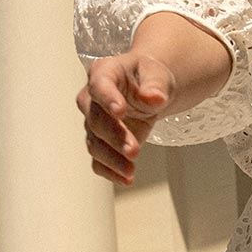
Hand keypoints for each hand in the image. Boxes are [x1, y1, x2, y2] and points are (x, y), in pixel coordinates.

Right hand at [78, 45, 174, 184]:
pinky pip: (98, 160)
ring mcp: (94, 122)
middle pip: (96, 120)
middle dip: (114, 137)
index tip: (119, 111)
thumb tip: (155, 98)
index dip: (107, 98)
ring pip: (95, 143)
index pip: (100, 85)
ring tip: (130, 170)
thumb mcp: (158, 76)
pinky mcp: (101, 142)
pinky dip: (109, 171)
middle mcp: (93, 98)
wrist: (150, 92)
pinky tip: (125, 178)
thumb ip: (156, 86)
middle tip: (133, 150)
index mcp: (105, 73)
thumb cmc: (150, 78)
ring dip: (112, 159)